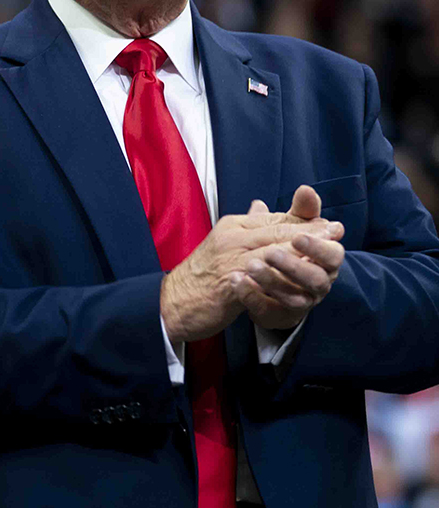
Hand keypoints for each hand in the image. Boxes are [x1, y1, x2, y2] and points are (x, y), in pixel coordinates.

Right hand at [160, 185, 343, 341]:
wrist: (173, 301)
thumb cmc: (201, 275)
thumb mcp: (224, 244)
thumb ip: (246, 226)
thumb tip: (261, 206)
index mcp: (233, 227)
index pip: (273, 219)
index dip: (303, 222)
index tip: (329, 224)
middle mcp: (231, 238)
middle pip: (276, 231)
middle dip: (309, 232)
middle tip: (335, 232)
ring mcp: (229, 260)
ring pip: (273, 251)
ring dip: (302, 252)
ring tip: (325, 255)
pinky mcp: (228, 284)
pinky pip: (261, 280)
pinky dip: (284, 280)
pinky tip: (302, 284)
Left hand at [230, 186, 344, 329]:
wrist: (265, 280)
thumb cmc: (286, 248)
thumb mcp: (291, 227)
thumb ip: (300, 211)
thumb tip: (305, 190)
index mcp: (326, 260)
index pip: (332, 254)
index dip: (316, 246)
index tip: (297, 236)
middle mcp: (318, 283)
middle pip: (315, 279)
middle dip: (294, 265)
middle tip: (270, 253)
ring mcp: (301, 303)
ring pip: (292, 297)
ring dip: (271, 280)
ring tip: (249, 265)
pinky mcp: (280, 316)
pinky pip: (269, 310)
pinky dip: (253, 296)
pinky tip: (236, 281)